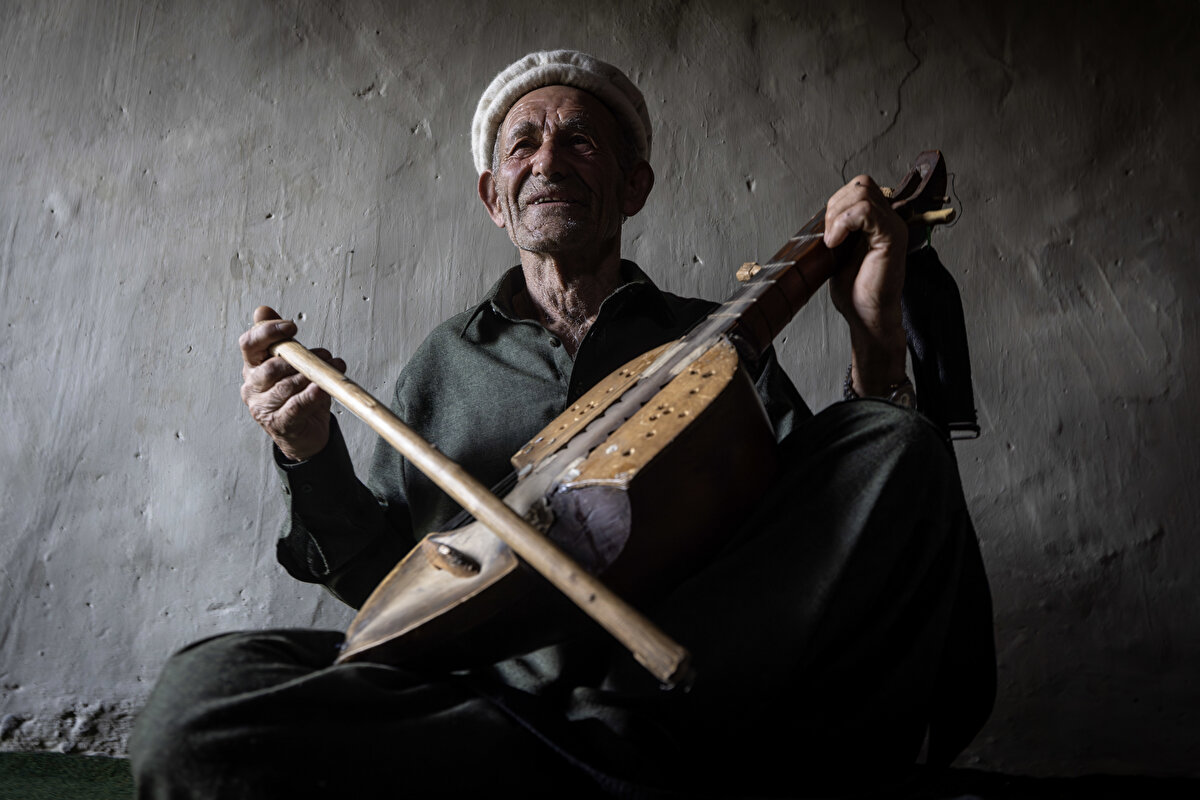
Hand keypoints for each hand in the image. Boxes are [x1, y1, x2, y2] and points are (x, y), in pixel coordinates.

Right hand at [239, 305, 345, 461]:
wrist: (306, 433)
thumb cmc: (298, 393)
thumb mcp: (292, 363)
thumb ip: (279, 338)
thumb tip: (262, 310)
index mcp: (252, 367)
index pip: (249, 344)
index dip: (268, 332)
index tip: (291, 327)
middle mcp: (252, 387)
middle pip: (269, 367)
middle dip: (299, 358)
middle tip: (322, 355)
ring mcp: (262, 407)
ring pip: (285, 386)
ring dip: (311, 376)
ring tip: (330, 370)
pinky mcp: (278, 424)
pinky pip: (295, 406)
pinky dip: (311, 396)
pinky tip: (322, 388)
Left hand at [824, 175, 908, 395]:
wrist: (866, 315)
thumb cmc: (855, 290)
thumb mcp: (837, 252)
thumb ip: (837, 229)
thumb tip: (820, 216)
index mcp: (878, 221)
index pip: (859, 187)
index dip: (836, 203)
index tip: (827, 232)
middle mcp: (890, 219)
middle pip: (861, 184)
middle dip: (835, 205)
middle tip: (828, 236)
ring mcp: (893, 226)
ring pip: (863, 191)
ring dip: (837, 215)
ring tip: (832, 241)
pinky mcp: (891, 237)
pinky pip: (865, 211)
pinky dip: (843, 223)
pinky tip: (835, 244)